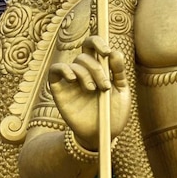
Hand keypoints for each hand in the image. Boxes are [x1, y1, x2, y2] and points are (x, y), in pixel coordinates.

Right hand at [48, 35, 129, 150]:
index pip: (93, 46)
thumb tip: (114, 52)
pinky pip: (55, 71)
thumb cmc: (113, 114)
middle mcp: (84, 73)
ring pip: (74, 64)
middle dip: (97, 68)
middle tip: (105, 86)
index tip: (107, 52)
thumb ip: (118, 71)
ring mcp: (71, 81)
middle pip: (84, 56)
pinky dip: (63, 70)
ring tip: (93, 90)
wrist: (102, 135)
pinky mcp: (59, 91)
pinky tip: (73, 79)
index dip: (98, 42)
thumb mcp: (121, 91)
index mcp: (99, 69)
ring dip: (86, 74)